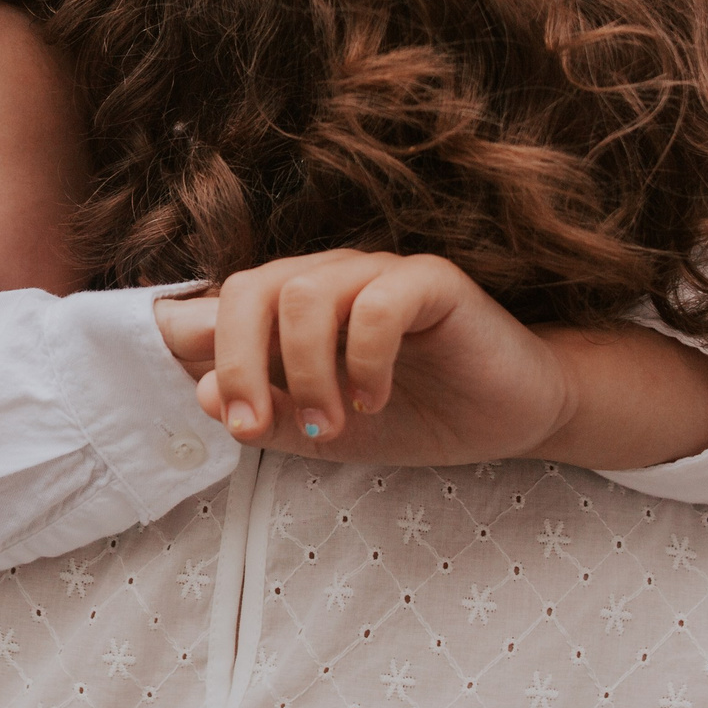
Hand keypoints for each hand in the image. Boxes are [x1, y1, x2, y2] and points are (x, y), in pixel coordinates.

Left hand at [152, 251, 707, 471]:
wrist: (510, 418)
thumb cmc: (413, 416)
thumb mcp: (321, 433)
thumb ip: (263, 413)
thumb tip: (201, 390)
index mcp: (287, 309)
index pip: (217, 303)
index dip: (197, 350)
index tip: (223, 414)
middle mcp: (325, 278)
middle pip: (248, 289)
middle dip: (240, 364)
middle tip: (258, 427)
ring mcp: (376, 274)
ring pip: (303, 294)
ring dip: (304, 371)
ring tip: (332, 423)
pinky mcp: (430, 281)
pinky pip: (376, 303)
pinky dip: (364, 359)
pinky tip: (377, 398)